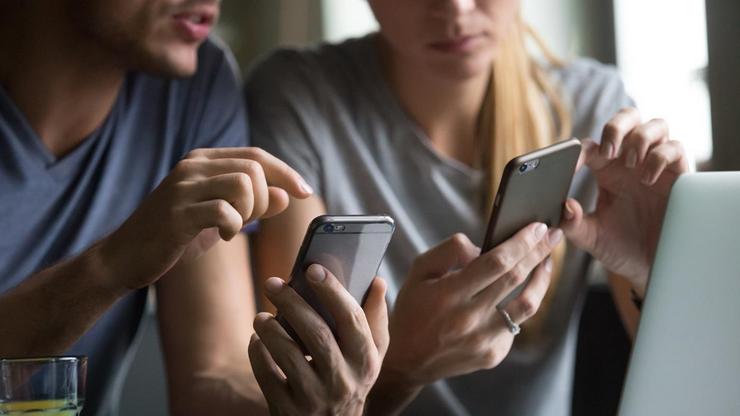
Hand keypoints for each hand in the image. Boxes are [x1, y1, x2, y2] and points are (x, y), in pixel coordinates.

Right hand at [100, 147, 311, 291]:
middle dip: (263, 199)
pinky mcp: (176, 213)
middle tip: (246, 221)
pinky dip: (233, 226)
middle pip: (254, 168)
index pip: (256, 155)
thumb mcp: (218, 217)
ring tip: (231, 228)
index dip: (286, 173)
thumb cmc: (174, 237)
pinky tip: (221, 237)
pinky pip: (224, 210)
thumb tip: (285, 195)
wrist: (123, 258)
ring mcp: (182, 187)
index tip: (305, 192)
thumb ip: (252, 204)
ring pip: (243, 183)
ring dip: (249, 211)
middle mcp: (192, 165)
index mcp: (202, 160)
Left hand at [249, 265, 388, 415]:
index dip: (333, 291)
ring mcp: (315, 397)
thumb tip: (377, 281)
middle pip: (317, 334)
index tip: (313, 269)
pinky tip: (257, 340)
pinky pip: (268, 377)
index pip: (351, 319)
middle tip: (273, 283)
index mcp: (365, 360)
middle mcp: (344, 380)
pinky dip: (259, 355)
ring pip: (289, 355)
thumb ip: (374, 318)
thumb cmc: (352, 379)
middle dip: (292, 304)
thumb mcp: (370, 354)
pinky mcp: (289, 410)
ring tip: (261, 316)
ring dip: (271, 331)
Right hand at [381, 224, 560, 388]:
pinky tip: (519, 293)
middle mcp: (469, 318)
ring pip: (528, 305)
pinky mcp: (493, 354)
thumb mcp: (419, 271)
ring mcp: (483, 339)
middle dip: (539, 252)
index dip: (521, 242)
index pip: (496, 262)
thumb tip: (482, 247)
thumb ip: (449, 251)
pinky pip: (515, 324)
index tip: (537, 227)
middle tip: (553, 235)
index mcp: (449, 293)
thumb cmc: (412, 309)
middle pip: (516, 278)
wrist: (407, 359)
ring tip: (546, 262)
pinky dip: (520, 304)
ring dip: (542, 279)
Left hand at [560, 108, 688, 292]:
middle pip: (627, 118)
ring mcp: (656, 164)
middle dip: (617, 126)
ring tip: (630, 164)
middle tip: (609, 150)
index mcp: (605, 170)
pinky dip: (660, 157)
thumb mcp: (592, 238)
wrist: (652, 267)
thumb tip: (565, 206)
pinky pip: (675, 148)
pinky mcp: (679, 174)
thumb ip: (573, 225)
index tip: (571, 167)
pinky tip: (648, 179)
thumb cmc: (620, 247)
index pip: (590, 147)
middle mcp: (630, 161)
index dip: (578, 151)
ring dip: (639, 138)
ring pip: (654, 125)